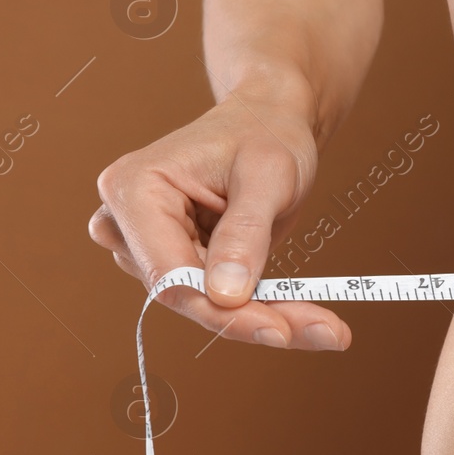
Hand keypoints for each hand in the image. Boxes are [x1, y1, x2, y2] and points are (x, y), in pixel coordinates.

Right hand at [88, 91, 351, 351]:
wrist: (271, 120)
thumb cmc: (267, 133)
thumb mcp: (268, 175)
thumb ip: (245, 232)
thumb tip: (225, 294)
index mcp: (134, 189)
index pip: (170, 274)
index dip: (222, 310)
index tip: (279, 330)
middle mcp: (126, 221)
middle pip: (187, 296)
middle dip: (254, 318)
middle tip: (327, 334)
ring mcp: (149, 244)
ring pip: (205, 305)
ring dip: (265, 317)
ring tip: (327, 325)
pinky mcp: (178, 259)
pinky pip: (219, 298)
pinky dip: (264, 308)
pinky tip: (308, 317)